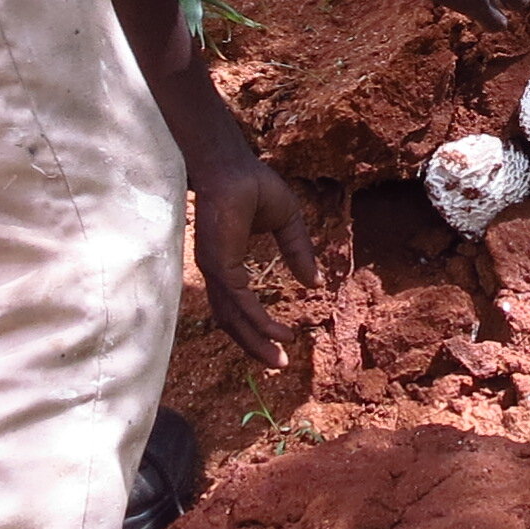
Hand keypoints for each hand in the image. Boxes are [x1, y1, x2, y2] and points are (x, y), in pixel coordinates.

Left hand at [187, 149, 318, 367]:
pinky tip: (280, 334)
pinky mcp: (219, 265)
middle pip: (233, 320)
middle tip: (280, 363)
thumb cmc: (253, 184)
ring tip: (281, 359)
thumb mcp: (287, 222)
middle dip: (255, 345)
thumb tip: (315, 283)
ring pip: (235, 318)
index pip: (237, 304)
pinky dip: (260, 322)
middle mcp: (216, 272)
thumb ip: (298, 252)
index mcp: (226, 263)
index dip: (257, 324)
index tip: (283, 339)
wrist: (233, 165)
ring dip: (257, 342)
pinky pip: (241, 303)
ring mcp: (215, 270)